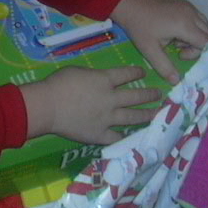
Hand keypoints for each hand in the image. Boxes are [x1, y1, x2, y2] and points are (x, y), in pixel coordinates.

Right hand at [20, 65, 160, 144]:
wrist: (48, 106)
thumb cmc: (59, 84)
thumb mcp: (77, 71)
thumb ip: (93, 76)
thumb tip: (98, 80)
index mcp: (105, 80)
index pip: (127, 74)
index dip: (137, 72)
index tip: (143, 72)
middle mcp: (111, 99)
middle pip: (136, 96)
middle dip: (149, 95)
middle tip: (159, 95)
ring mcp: (108, 118)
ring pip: (132, 117)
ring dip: (146, 115)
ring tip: (156, 114)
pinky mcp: (100, 134)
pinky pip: (116, 137)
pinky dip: (124, 137)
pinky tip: (131, 137)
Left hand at [110, 0, 207, 85]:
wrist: (129, 4)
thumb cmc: (139, 27)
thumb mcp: (150, 50)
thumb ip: (164, 67)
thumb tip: (176, 82)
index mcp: (185, 25)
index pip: (206, 42)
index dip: (198, 53)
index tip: (181, 56)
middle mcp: (191, 13)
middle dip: (197, 46)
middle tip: (178, 50)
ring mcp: (189, 6)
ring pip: (204, 26)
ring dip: (195, 37)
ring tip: (175, 41)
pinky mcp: (185, 3)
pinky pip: (197, 18)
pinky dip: (192, 28)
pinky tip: (175, 31)